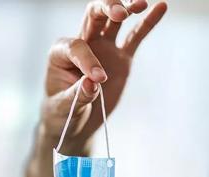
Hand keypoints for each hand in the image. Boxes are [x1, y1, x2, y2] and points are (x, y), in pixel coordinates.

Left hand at [41, 0, 167, 152]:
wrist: (74, 122)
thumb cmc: (62, 113)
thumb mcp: (64, 107)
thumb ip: (78, 94)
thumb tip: (92, 82)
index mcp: (60, 54)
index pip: (76, 47)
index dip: (88, 60)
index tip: (98, 79)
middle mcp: (81, 44)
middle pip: (93, 16)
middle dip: (106, 9)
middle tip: (120, 13)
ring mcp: (102, 48)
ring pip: (113, 21)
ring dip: (126, 8)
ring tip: (141, 4)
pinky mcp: (120, 57)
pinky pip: (135, 37)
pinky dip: (147, 23)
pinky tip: (160, 7)